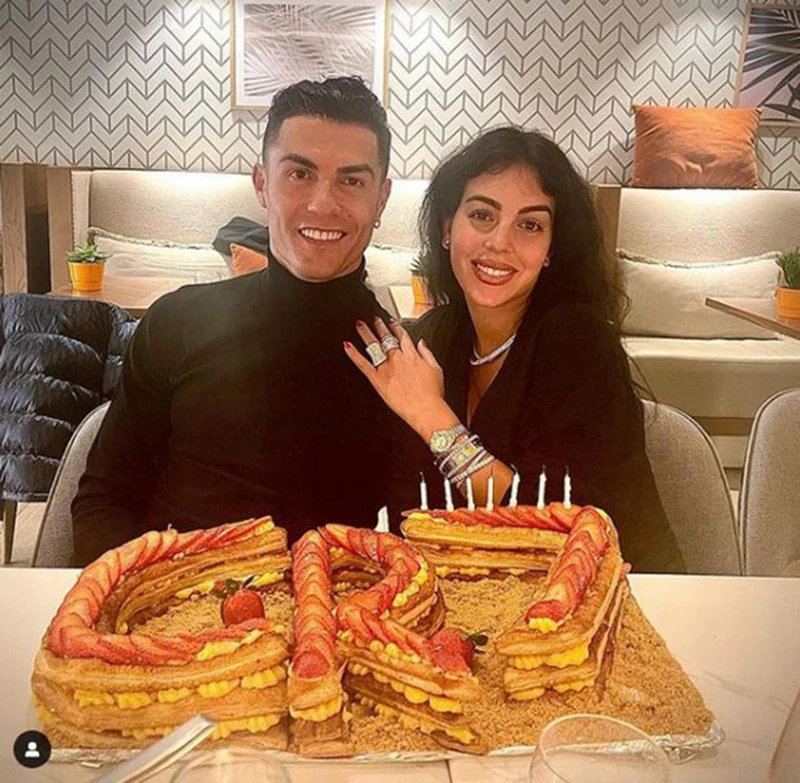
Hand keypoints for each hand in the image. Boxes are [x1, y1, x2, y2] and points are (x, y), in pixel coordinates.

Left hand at [344, 318, 457, 438]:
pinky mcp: (377, 379)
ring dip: (366, 333)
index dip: (396, 326)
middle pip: (386, 337)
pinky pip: (362, 364)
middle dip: (380, 326)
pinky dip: (353, 354)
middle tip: (375, 319)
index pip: (402, 335)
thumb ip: (427, 353)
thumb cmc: (432, 394)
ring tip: (360, 325)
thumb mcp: (436, 369)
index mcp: (412, 355)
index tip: (392, 321)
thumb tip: (422, 342)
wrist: (425, 409)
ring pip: (374, 346)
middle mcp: (398, 358)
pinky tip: (347, 346)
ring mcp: (386, 368)